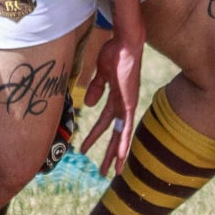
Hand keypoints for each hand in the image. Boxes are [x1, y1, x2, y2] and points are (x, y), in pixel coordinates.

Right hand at [80, 29, 141, 173]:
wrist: (124, 43)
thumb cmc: (114, 52)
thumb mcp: (101, 73)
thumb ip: (96, 88)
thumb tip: (89, 105)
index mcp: (116, 98)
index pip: (106, 124)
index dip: (96, 137)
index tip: (86, 149)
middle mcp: (123, 105)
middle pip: (115, 135)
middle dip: (108, 153)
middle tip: (103, 171)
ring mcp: (126, 105)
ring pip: (121, 136)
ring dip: (116, 155)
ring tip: (111, 172)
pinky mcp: (129, 104)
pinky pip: (126, 127)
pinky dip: (124, 143)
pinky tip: (121, 156)